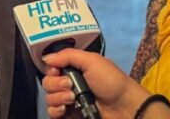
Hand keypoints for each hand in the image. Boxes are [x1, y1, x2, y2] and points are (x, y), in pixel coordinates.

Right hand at [42, 50, 162, 118]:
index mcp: (74, 68)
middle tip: (69, 85)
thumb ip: (68, 55)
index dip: (51, 70)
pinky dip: (55, 111)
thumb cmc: (111, 81)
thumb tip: (46, 57)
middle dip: (55, 84)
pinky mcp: (69, 115)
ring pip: (49, 98)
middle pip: (47, 83)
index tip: (57, 71)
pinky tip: (65, 109)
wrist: (124, 107)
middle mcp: (69, 83)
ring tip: (72, 99)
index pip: (51, 68)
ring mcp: (69, 101)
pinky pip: (52, 113)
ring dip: (57, 98)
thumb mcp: (92, 61)